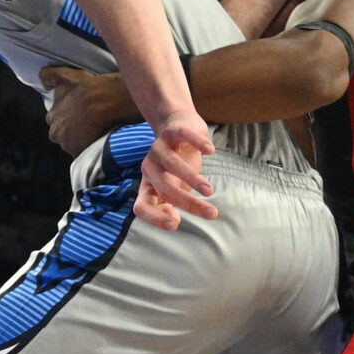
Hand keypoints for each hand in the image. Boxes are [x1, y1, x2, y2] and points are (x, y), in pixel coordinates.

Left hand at [40, 65, 140, 159]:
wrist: (107, 101)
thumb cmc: (87, 88)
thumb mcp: (66, 75)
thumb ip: (50, 76)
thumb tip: (43, 82)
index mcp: (52, 117)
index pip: (56, 121)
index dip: (67, 118)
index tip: (78, 114)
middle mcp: (57, 133)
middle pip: (63, 135)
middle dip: (72, 131)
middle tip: (88, 123)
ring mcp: (69, 145)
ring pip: (74, 145)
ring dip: (82, 140)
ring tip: (97, 130)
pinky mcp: (82, 152)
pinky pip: (85, 153)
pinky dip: (91, 148)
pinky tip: (100, 138)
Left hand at [132, 112, 216, 230]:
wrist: (175, 127)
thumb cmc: (176, 165)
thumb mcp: (172, 186)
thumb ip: (170, 204)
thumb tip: (173, 222)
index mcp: (148, 185)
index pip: (142, 206)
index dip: (154, 217)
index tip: (175, 226)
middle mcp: (149, 168)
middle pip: (165, 188)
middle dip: (188, 203)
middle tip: (212, 214)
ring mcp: (159, 148)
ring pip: (173, 164)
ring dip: (193, 179)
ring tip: (210, 191)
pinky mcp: (172, 131)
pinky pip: (184, 136)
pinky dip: (197, 143)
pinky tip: (210, 151)